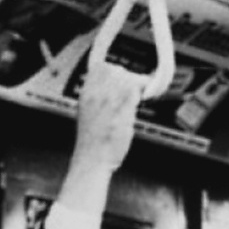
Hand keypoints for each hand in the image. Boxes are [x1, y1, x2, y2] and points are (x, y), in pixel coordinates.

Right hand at [71, 60, 143, 175]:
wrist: (91, 161)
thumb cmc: (92, 143)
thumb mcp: (88, 114)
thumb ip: (98, 97)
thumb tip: (113, 87)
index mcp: (86, 94)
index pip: (101, 67)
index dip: (115, 72)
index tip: (122, 80)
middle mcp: (96, 94)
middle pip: (117, 71)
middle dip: (128, 78)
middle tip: (133, 91)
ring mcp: (109, 101)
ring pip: (128, 79)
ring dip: (136, 86)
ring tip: (135, 99)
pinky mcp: (123, 109)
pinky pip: (136, 91)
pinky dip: (142, 93)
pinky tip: (141, 102)